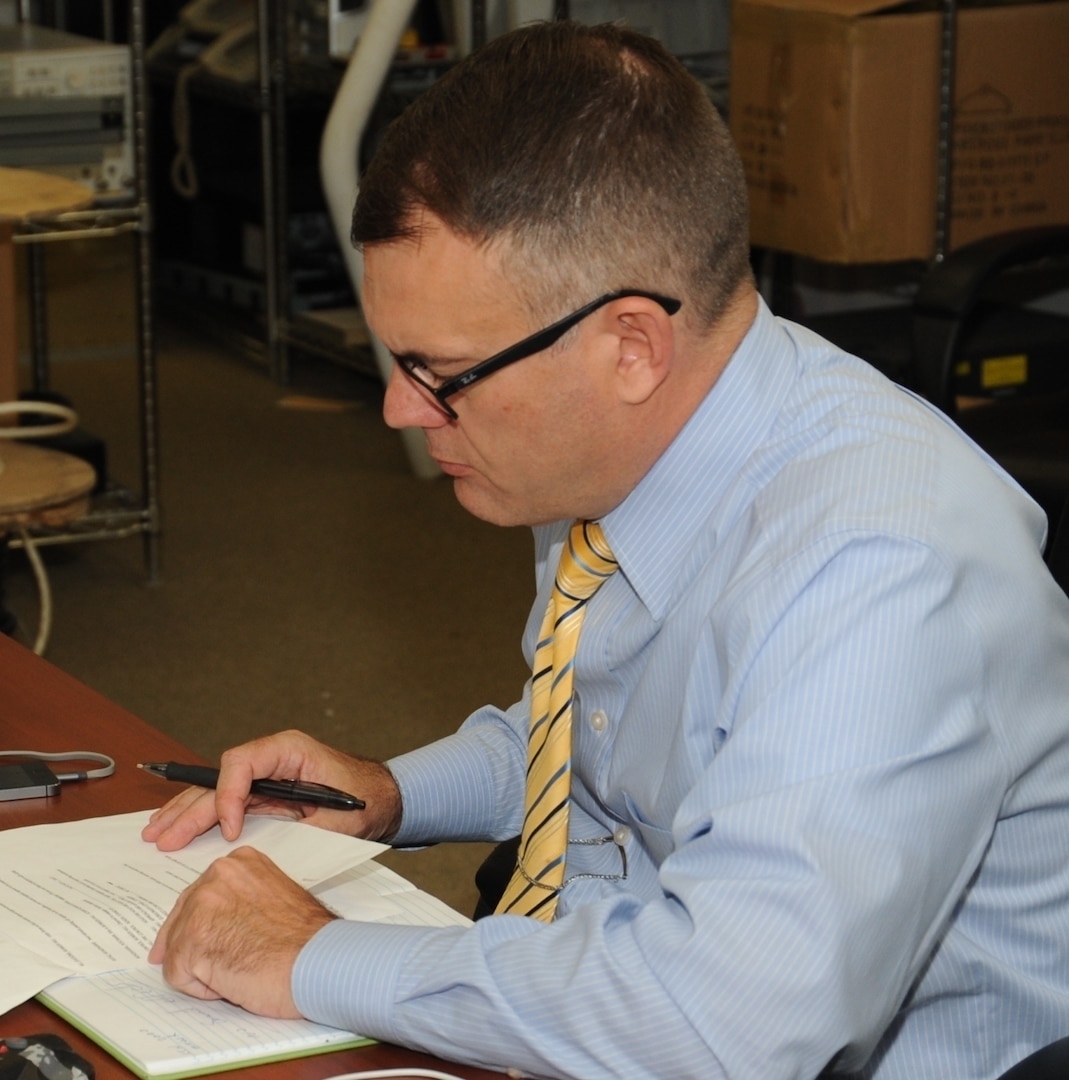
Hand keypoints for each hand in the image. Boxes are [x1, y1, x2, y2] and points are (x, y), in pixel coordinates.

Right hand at [141, 729, 402, 850]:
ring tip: (156, 832)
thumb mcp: (333, 817)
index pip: (241, 763)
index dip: (228, 796)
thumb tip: (250, 844)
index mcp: (289, 750)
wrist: (383, 800)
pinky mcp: (264, 792)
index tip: (231, 829)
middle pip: (219, 779)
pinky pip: (227, 800)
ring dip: (186, 811)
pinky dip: (203, 815)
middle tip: (162, 837)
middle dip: (190, 810)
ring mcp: (266, 774)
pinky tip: (178, 826)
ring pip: (216, 789)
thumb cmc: (365, 803)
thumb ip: (292, 824)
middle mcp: (272, 757)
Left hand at [149, 846, 333, 1015]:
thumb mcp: (276, 898)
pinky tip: (233, 983)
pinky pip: (178, 975)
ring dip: (202, 967)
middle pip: (181, 918)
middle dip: (195, 945)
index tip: (213, 938)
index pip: (202, 893)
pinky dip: (202, 988)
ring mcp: (201, 905)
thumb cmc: (307, 940)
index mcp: (241, 862)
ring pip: (177, 947)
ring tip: (239, 972)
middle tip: (217, 964)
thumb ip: (244, 900)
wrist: (317, 962)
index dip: (205, 923)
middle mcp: (218, 875)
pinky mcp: (191, 940)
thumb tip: (221, 923)